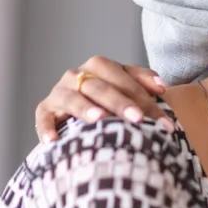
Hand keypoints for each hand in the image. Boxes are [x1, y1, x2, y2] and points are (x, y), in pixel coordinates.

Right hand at [35, 55, 172, 142]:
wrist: (81, 118)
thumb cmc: (113, 103)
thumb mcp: (129, 90)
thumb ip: (144, 84)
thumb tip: (160, 88)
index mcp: (101, 67)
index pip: (124, 78)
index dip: (144, 97)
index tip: (163, 120)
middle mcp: (78, 75)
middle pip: (100, 86)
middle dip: (121, 102)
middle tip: (138, 119)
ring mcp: (60, 92)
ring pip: (73, 98)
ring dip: (86, 108)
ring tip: (100, 119)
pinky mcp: (45, 110)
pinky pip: (43, 117)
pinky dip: (47, 128)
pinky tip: (53, 141)